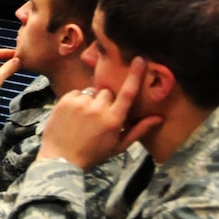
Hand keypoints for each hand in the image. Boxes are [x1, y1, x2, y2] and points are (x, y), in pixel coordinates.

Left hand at [37, 58, 162, 169]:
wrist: (60, 159)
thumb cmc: (92, 154)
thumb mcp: (119, 146)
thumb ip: (139, 130)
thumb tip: (158, 118)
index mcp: (114, 119)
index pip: (128, 93)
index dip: (135, 75)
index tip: (139, 60)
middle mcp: (98, 108)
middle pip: (108, 92)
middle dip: (107, 101)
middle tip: (99, 116)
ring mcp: (80, 103)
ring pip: (92, 92)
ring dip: (91, 101)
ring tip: (84, 118)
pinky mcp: (65, 100)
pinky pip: (77, 92)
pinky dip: (77, 100)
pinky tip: (74, 115)